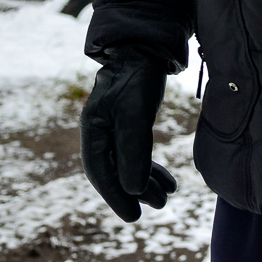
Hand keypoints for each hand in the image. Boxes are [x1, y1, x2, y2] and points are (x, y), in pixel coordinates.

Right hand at [80, 59, 178, 221]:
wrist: (146, 45)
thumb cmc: (137, 75)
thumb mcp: (136, 113)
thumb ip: (133, 150)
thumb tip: (134, 189)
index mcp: (93, 128)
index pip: (100, 171)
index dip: (115, 196)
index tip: (133, 216)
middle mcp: (100, 129)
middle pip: (114, 170)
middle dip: (135, 191)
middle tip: (158, 206)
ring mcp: (115, 125)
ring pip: (127, 163)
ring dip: (146, 182)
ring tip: (167, 196)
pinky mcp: (131, 121)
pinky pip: (137, 153)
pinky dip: (151, 168)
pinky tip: (168, 180)